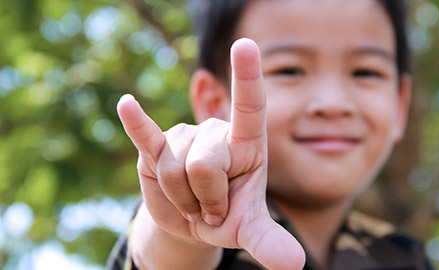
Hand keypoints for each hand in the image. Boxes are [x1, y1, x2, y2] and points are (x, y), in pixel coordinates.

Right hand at [117, 38, 304, 269]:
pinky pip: (145, 136)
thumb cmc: (229, 215)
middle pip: (204, 165)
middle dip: (206, 199)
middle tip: (211, 206)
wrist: (195, 221)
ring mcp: (185, 138)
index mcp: (247, 145)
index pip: (250, 107)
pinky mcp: (156, 149)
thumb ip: (270, 242)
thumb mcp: (249, 229)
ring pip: (174, 170)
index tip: (246, 44)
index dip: (247, 77)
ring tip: (192, 200)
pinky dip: (136, 124)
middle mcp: (216, 134)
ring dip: (182, 200)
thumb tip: (294, 266)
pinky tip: (127, 105)